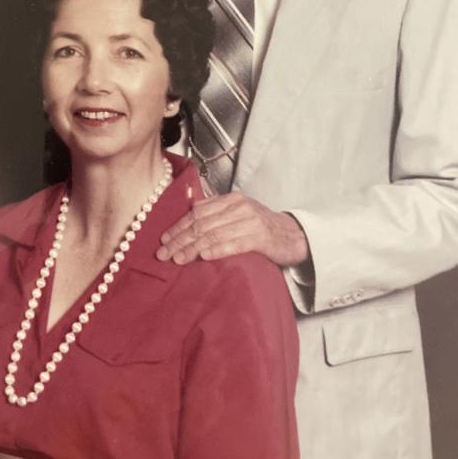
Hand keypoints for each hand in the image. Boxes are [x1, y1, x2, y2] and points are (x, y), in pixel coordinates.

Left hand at [156, 189, 308, 266]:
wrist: (294, 235)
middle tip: (163, 253)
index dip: (178, 226)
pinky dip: (217, 250)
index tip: (163, 239)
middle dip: (179, 239)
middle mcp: (238, 206)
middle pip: (202, 224)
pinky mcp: (260, 237)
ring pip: (213, 234)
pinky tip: (204, 256)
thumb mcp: (238, 213)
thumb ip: (216, 213)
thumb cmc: (262, 227)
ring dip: (192, 248)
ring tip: (177, 259)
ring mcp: (250, 221)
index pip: (197, 212)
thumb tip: (187, 216)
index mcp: (230, 199)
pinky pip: (233, 243)